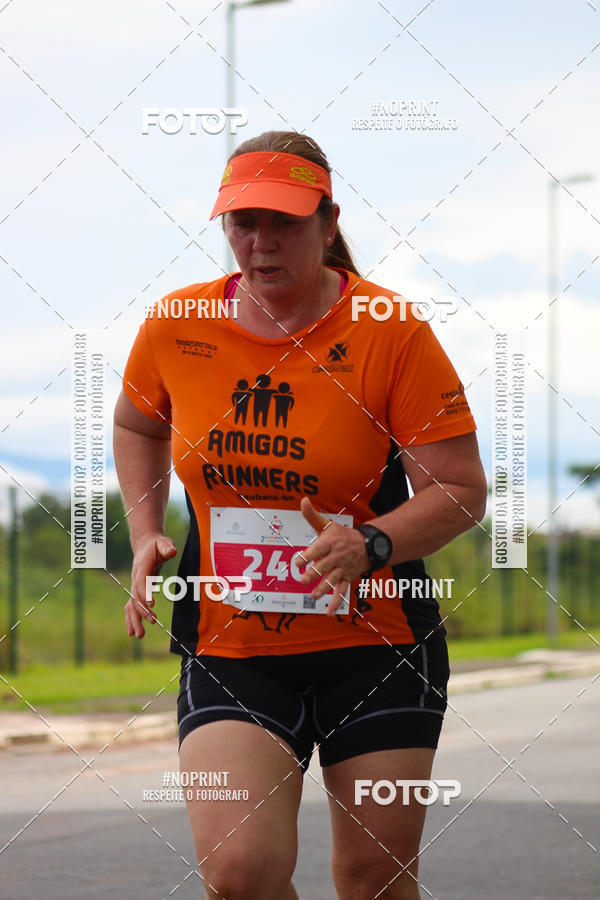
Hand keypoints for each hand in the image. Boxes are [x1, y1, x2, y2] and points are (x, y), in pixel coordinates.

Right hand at [124, 533, 176, 637]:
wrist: (145, 545)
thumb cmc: (157, 545)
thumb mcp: (164, 543)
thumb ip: (167, 547)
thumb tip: (171, 552)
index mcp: (142, 567)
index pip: (142, 581)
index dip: (145, 592)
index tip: (151, 604)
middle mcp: (135, 578)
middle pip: (136, 596)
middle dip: (143, 610)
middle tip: (154, 621)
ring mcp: (134, 586)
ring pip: (132, 605)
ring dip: (135, 620)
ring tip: (139, 635)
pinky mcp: (136, 591)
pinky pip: (131, 607)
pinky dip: (131, 620)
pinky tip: (133, 633)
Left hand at [298, 497, 368, 616]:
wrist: (368, 545)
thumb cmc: (342, 535)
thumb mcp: (327, 524)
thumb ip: (312, 515)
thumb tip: (303, 500)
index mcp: (330, 543)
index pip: (318, 550)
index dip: (308, 556)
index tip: (298, 562)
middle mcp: (336, 557)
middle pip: (324, 566)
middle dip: (314, 573)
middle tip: (303, 579)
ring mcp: (342, 569)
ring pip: (332, 580)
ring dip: (323, 588)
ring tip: (314, 595)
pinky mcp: (347, 579)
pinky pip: (342, 592)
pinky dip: (336, 603)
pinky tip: (329, 612)